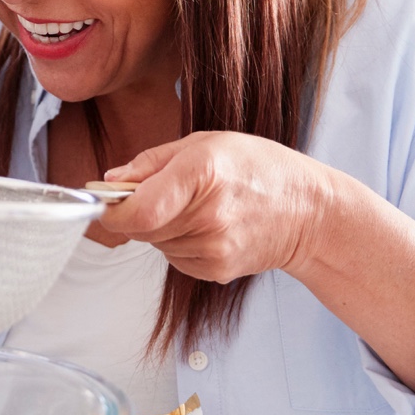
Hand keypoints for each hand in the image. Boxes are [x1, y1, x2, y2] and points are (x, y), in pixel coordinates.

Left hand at [98, 132, 332, 283]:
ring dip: (162, 228)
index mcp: (202, 172)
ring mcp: (214, 248)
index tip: (106, 201)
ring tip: (199, 207)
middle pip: (140, 227)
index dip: (112, 210)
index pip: (137, 211)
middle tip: (168, 193)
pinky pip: (174, 258)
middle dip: (140, 212)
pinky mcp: (216, 270)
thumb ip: (151, 162)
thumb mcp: (206, 144)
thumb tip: (109, 182)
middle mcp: (208, 215)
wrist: (308, 213)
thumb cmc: (259, 169)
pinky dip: (179, 243)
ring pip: (155, 244)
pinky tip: (208, 227)